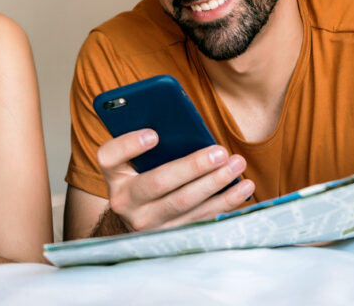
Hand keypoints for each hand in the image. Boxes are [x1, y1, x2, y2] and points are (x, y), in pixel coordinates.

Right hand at [98, 128, 253, 231]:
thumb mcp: (133, 157)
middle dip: (192, 166)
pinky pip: (202, 217)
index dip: (130, 145)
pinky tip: (244, 186)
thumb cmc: (141, 172)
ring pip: (185, 202)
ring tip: (237, 164)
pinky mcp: (171, 235)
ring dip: (216, 183)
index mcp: (113, 174)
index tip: (154, 134)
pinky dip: (226, 202)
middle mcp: (125, 202)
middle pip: (159, 182)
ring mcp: (148, 223)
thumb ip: (147, 139)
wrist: (137, 216)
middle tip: (220, 152)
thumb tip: (180, 120)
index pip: (110, 157)